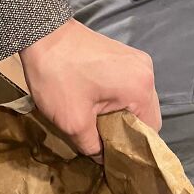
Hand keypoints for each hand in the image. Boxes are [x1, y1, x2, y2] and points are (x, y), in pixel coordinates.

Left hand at [20, 19, 161, 156]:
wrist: (42, 34)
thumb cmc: (58, 77)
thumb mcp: (73, 122)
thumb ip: (93, 147)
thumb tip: (103, 158)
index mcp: (140, 88)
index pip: (151, 130)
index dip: (134, 148)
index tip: (116, 158)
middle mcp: (147, 72)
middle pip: (146, 115)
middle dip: (127, 132)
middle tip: (105, 144)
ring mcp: (136, 60)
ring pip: (137, 101)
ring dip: (121, 116)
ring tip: (100, 127)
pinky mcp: (124, 55)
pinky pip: (128, 87)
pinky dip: (118, 101)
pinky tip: (99, 107)